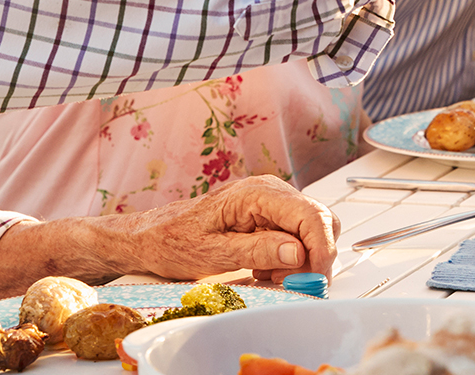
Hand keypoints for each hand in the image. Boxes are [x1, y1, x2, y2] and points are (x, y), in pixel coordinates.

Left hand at [103, 175, 338, 283]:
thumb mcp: (212, 253)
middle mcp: (270, 191)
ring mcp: (272, 202)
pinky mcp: (270, 216)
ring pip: (310, 230)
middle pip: (318, 220)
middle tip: (292, 282)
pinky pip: (295, 236)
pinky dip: (289, 257)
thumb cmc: (174, 240)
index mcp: (257, 194)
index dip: (321, 247)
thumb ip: (257, 250)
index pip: (310, 214)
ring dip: (301, 259)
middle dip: (314, 256)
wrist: (152, 236)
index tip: (316, 276)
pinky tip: (265, 268)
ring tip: (270, 275)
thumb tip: (298, 251)